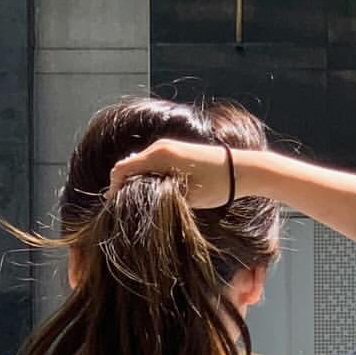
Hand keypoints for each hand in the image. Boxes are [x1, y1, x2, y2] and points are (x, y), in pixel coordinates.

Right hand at [108, 138, 232, 209]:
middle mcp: (161, 147)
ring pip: (141, 165)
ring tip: (138, 202)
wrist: (242, 170)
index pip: (122, 168)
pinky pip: (153, 163)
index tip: (113, 205)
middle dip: (123, 185)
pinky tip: (153, 193)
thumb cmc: (215, 184)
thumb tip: (137, 201)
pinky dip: (148, 176)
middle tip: (123, 207)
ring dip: (136, 181)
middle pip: (129, 165)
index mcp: (159, 155)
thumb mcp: (184, 196)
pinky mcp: (178, 152)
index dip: (113, 187)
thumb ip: (157, 196)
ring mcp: (170, 148)